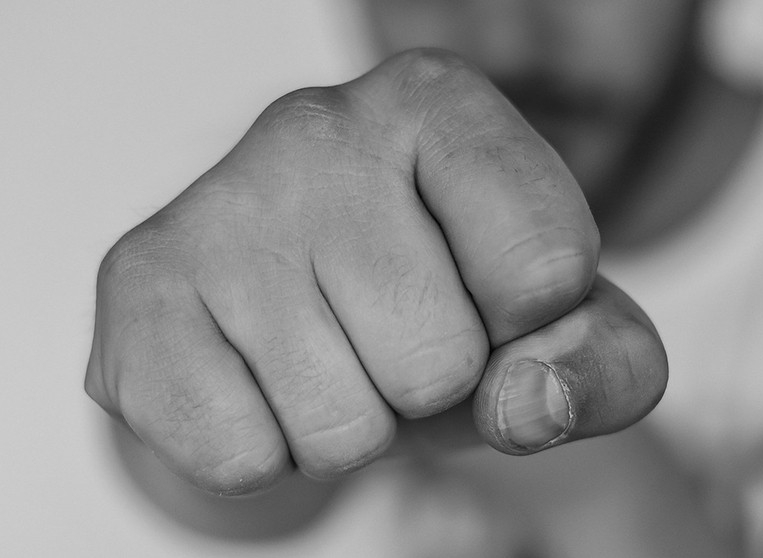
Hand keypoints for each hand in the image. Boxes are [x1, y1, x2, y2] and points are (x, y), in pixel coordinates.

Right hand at [85, 49, 666, 494]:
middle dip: (428, 387)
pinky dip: (268, 448)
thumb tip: (529, 403)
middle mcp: (318, 127)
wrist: (303, 314)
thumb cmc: (442, 302)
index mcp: (439, 104)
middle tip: (388, 336)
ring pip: (340, 426)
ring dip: (349, 422)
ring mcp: (218, 204)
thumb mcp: (561, 324)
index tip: (494, 297)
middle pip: (438, 362)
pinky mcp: (139, 286)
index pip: (544, 266)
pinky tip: (259, 375)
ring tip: (326, 354)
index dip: (533, 324)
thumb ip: (604, 362)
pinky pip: (242, 455)